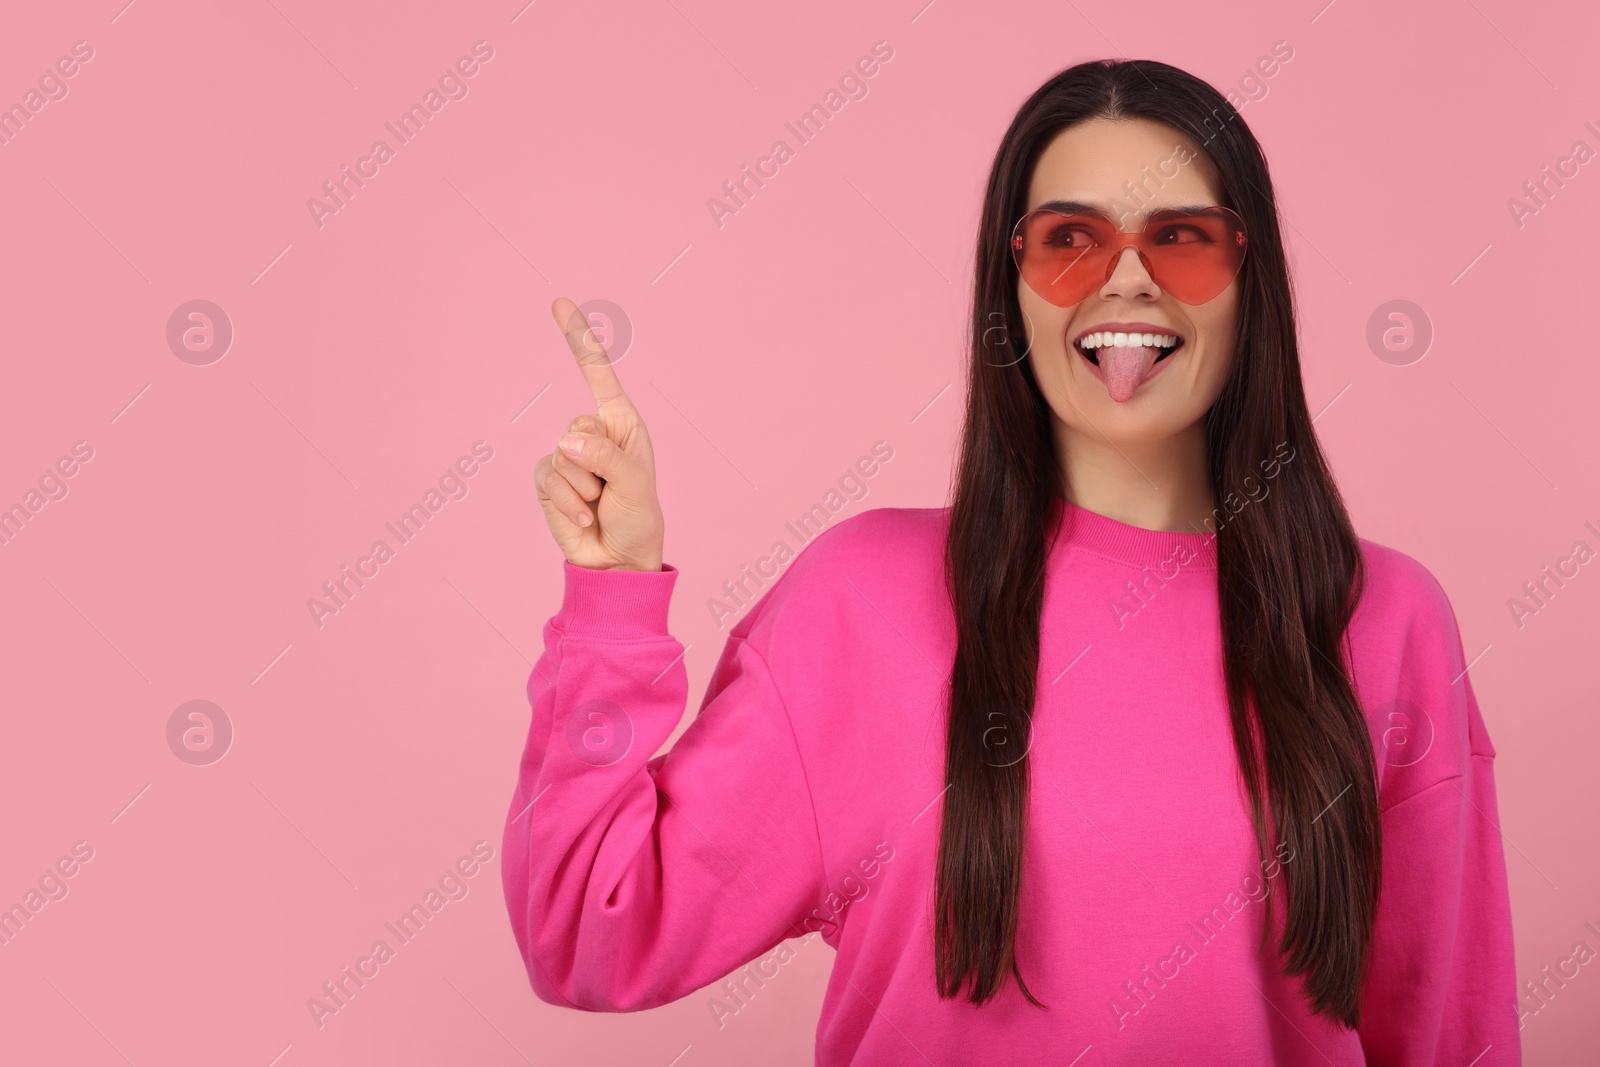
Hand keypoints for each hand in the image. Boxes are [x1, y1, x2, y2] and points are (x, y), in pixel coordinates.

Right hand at [534, 298, 664, 571]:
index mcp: (621, 424)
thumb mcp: (635, 485)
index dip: (578, 339)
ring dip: (585, 489)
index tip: (559, 304)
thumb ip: (605, 459)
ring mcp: (566, 456)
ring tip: (601, 504)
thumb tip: (564, 443)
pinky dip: (568, 502)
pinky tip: (585, 517)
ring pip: (562, 457)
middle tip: (613, 491)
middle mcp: (592, 434)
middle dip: (597, 464)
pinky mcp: (547, 479)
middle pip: (577, 427)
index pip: (597, 374)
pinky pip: (547, 477)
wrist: (617, 560)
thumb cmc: (638, 519)